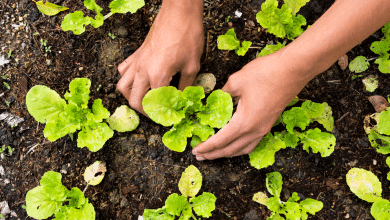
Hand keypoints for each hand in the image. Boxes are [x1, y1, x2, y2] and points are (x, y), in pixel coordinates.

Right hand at [117, 0, 203, 114]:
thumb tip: (183, 100)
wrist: (179, 13)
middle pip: (134, 100)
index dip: (163, 115)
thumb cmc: (188, 37)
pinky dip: (127, 79)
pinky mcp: (137, 53)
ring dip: (131, 97)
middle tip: (157, 113)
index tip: (170, 117)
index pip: (155, 104)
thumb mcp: (192, 66)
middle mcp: (143, 71)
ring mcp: (137, 62)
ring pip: (122, 86)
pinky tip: (139, 80)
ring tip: (144, 100)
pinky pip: (124, 70)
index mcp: (157, 76)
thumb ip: (186, 87)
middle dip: (144, 111)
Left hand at [192, 50, 309, 159]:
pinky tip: (235, 143)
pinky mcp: (270, 123)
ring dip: (227, 153)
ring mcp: (264, 128)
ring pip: (243, 149)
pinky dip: (240, 147)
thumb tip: (214, 99)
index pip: (220, 141)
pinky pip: (252, 143)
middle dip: (213, 154)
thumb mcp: (236, 81)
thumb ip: (222, 93)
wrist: (294, 69)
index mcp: (244, 123)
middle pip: (230, 150)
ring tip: (215, 153)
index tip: (195, 150)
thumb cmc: (266, 73)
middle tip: (199, 156)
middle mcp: (255, 130)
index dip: (206, 147)